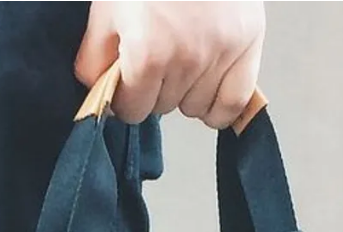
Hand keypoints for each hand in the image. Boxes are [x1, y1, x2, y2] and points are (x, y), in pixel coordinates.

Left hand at [75, 1, 265, 128]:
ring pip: (197, 108)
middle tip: (156, 61)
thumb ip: (94, 56)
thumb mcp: (107, 9)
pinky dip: (220, 106)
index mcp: (148, 54)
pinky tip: (208, 91)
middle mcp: (186, 61)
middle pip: (164, 108)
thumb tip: (98, 90)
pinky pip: (234, 102)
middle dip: (155, 91)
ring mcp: (220, 56)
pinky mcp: (247, 47)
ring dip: (186, 95)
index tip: (128, 85)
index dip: (126, 99)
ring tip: (182, 64)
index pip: (133, 110)